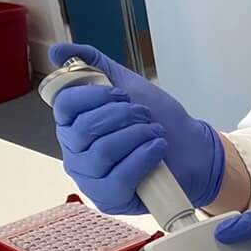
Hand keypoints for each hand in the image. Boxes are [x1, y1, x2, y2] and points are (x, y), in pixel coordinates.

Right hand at [48, 42, 224, 214]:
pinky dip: (143, 157)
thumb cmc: (157, 119)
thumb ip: (92, 64)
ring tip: (154, 131)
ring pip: (102, 152)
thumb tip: (57, 52)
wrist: (192, 149)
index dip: (93, 96)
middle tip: (144, 114)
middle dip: (122, 116)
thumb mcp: (126, 83)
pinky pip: (119, 176)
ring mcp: (90, 178)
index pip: (64, 105)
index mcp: (72, 123)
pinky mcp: (109, 198)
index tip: (120, 94)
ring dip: (136, 135)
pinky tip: (158, 148)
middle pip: (83, 129)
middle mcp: (74, 152)